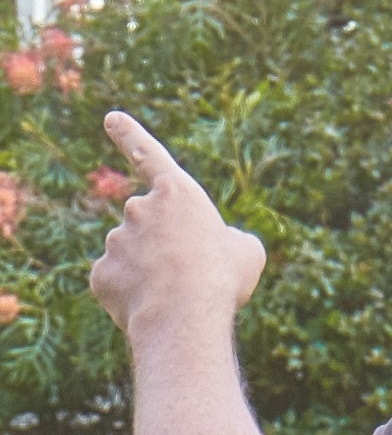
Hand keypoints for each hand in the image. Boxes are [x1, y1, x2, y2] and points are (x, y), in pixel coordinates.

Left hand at [89, 112, 265, 337]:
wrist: (184, 315)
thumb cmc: (221, 277)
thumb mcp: (247, 253)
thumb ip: (228, 241)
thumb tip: (217, 247)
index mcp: (177, 194)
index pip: (149, 156)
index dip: (130, 136)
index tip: (111, 118)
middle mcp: (139, 209)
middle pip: (151, 228)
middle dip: (166, 250)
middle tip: (194, 276)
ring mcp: (115, 241)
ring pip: (134, 258)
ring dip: (153, 275)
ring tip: (178, 297)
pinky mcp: (101, 273)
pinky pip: (119, 284)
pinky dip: (133, 297)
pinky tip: (153, 309)